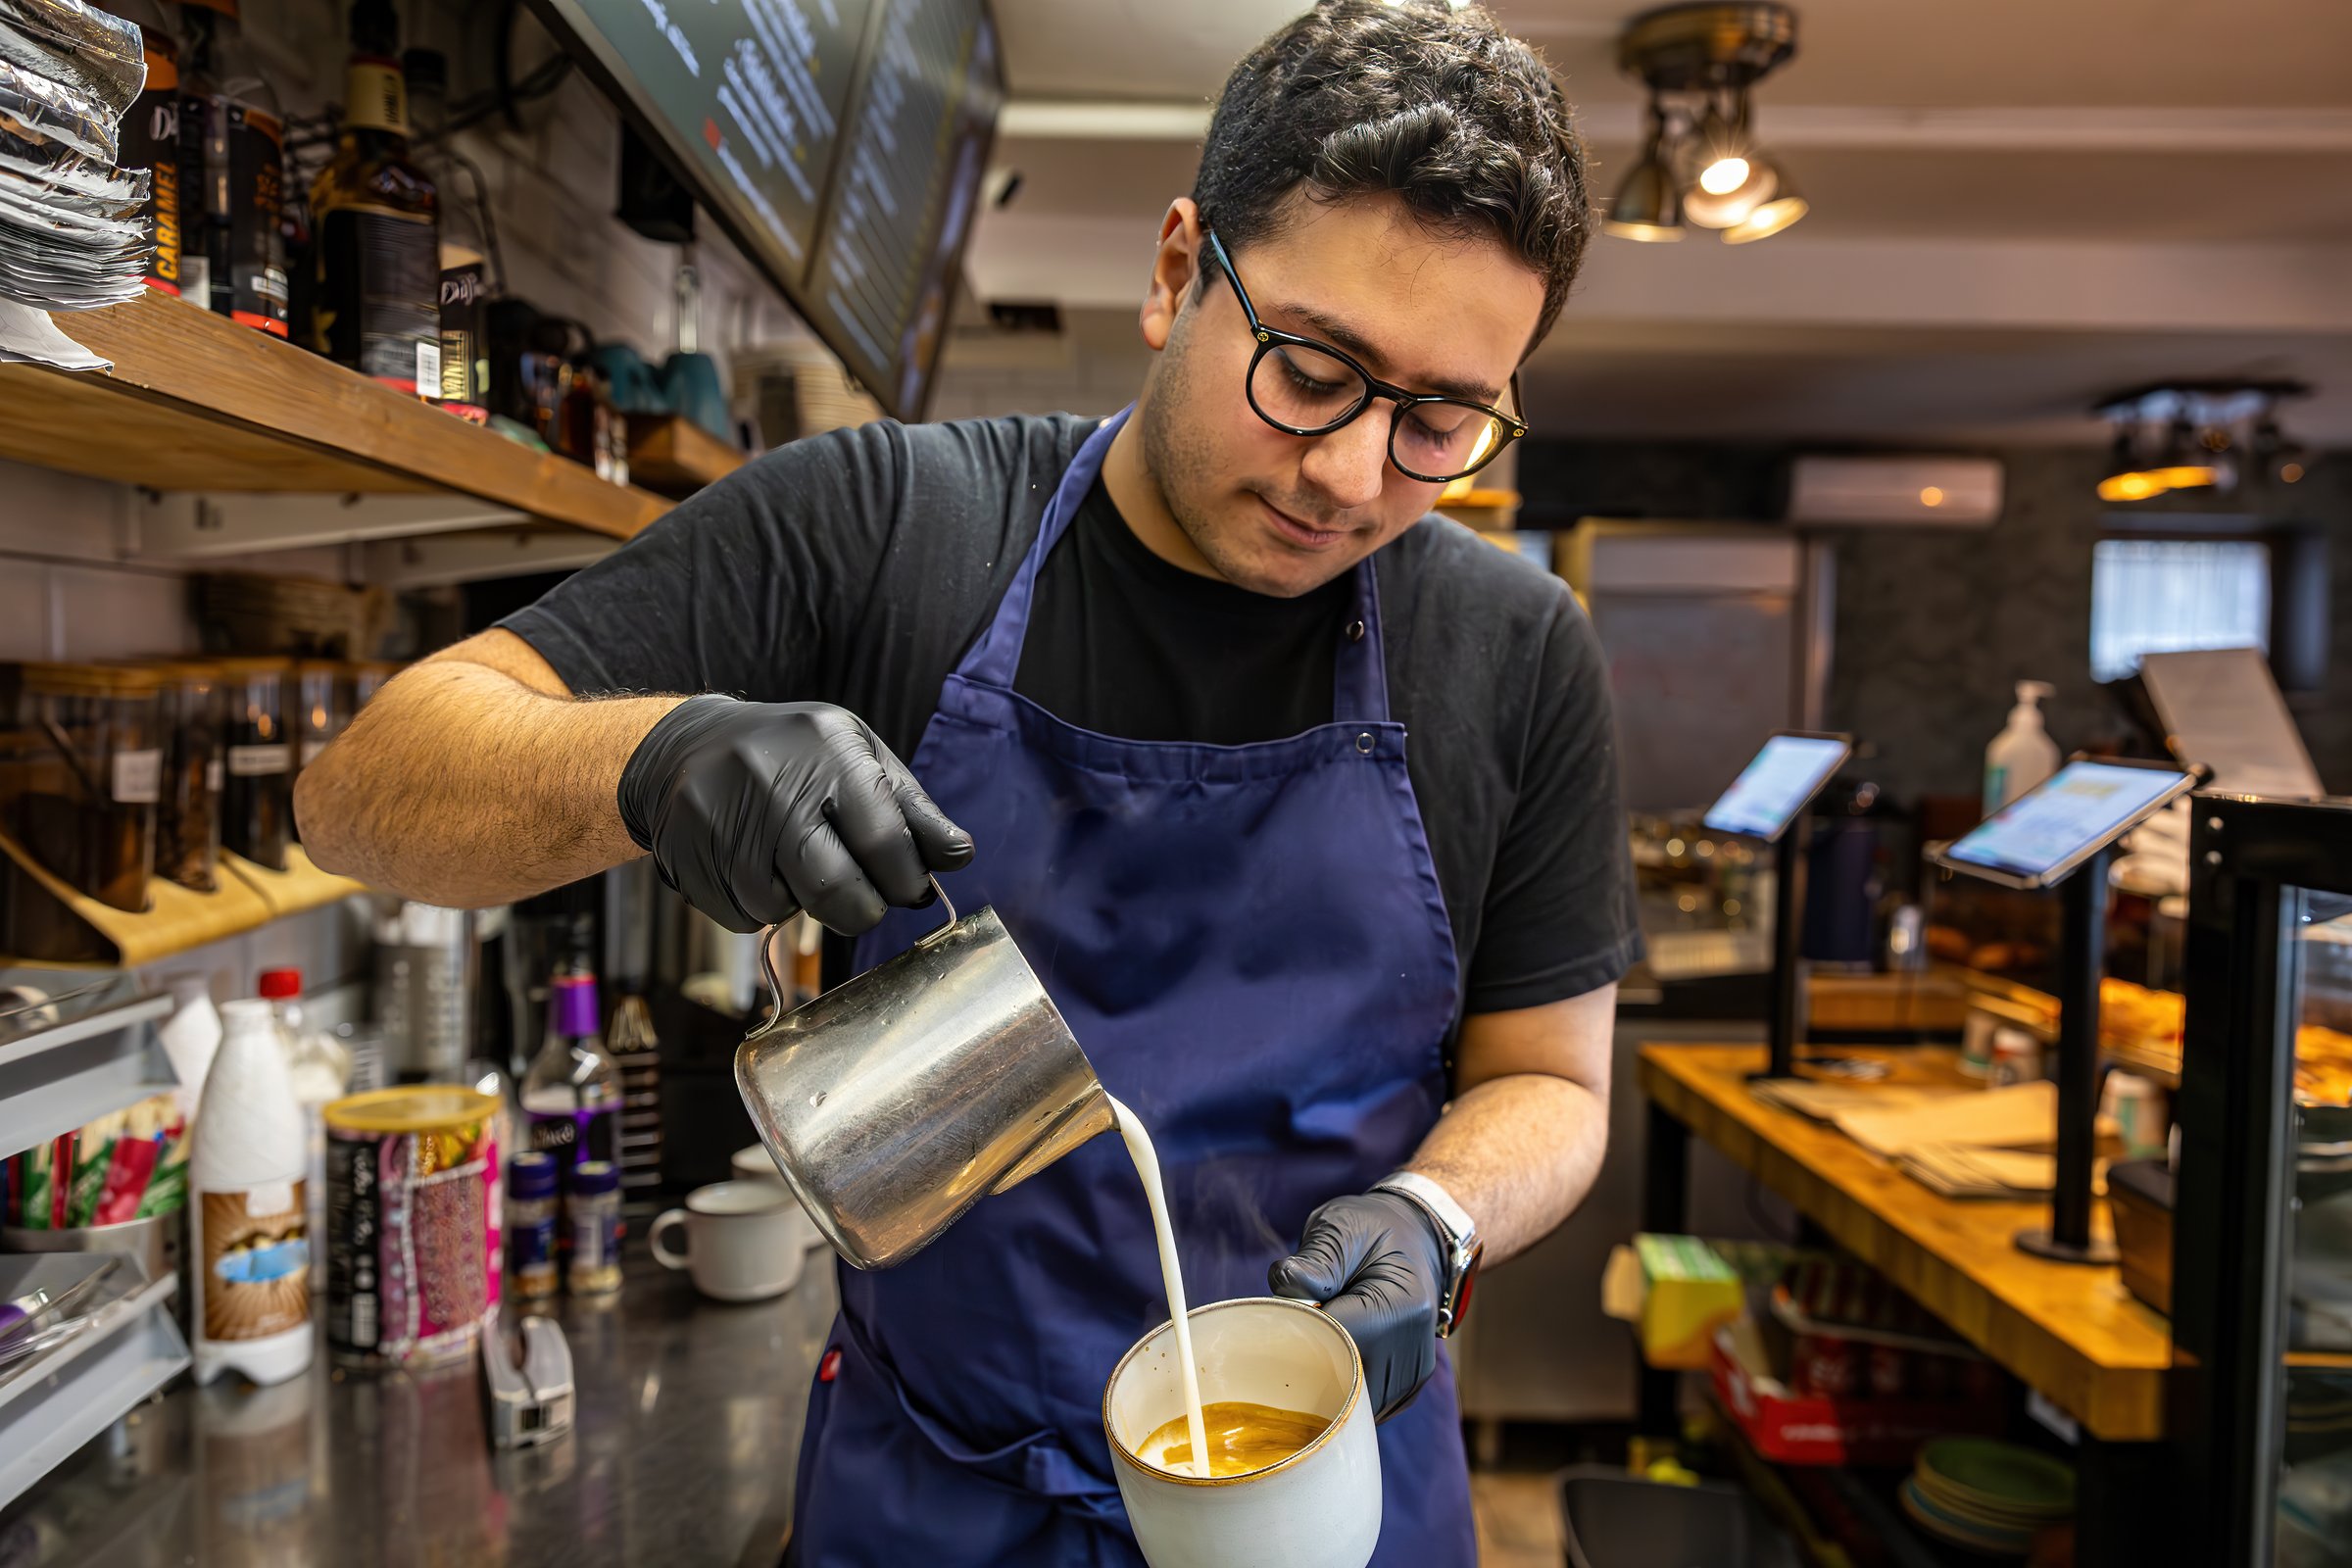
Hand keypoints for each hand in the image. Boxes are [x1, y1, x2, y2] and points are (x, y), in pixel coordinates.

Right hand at [617, 696, 973, 934]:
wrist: (685, 747)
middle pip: (835, 889)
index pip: (885, 843)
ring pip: (785, 911)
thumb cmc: (793, 755)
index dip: (906, 882)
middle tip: (863, 899)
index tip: (908, 888)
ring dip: (804, 905)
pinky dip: (762, 907)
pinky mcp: (686, 855)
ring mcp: (722, 819)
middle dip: (861, 909)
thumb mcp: (858, 756)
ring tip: (795, 862)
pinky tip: (754, 865)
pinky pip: (744, 918)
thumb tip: (959, 856)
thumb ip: (911, 809)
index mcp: (829, 750)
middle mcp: (771, 781)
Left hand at [1268, 1190, 1445, 1421]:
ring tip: (1318, 1340)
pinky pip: (1365, 1406)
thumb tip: (1286, 1284)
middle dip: (1310, 1363)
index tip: (1287, 1314)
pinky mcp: (1408, 1387)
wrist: (1415, 1239)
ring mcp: (1414, 1374)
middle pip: (1344, 1381)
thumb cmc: (1372, 1231)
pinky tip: (1332, 1360)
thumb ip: (1315, 1260)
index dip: (1302, 1332)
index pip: (1336, 1342)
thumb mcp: (1341, 1229)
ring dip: (1325, 1381)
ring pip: (1353, 1404)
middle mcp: (1414, 1348)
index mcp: (1401, 1307)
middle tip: (1294, 1330)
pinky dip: (1342, 1391)